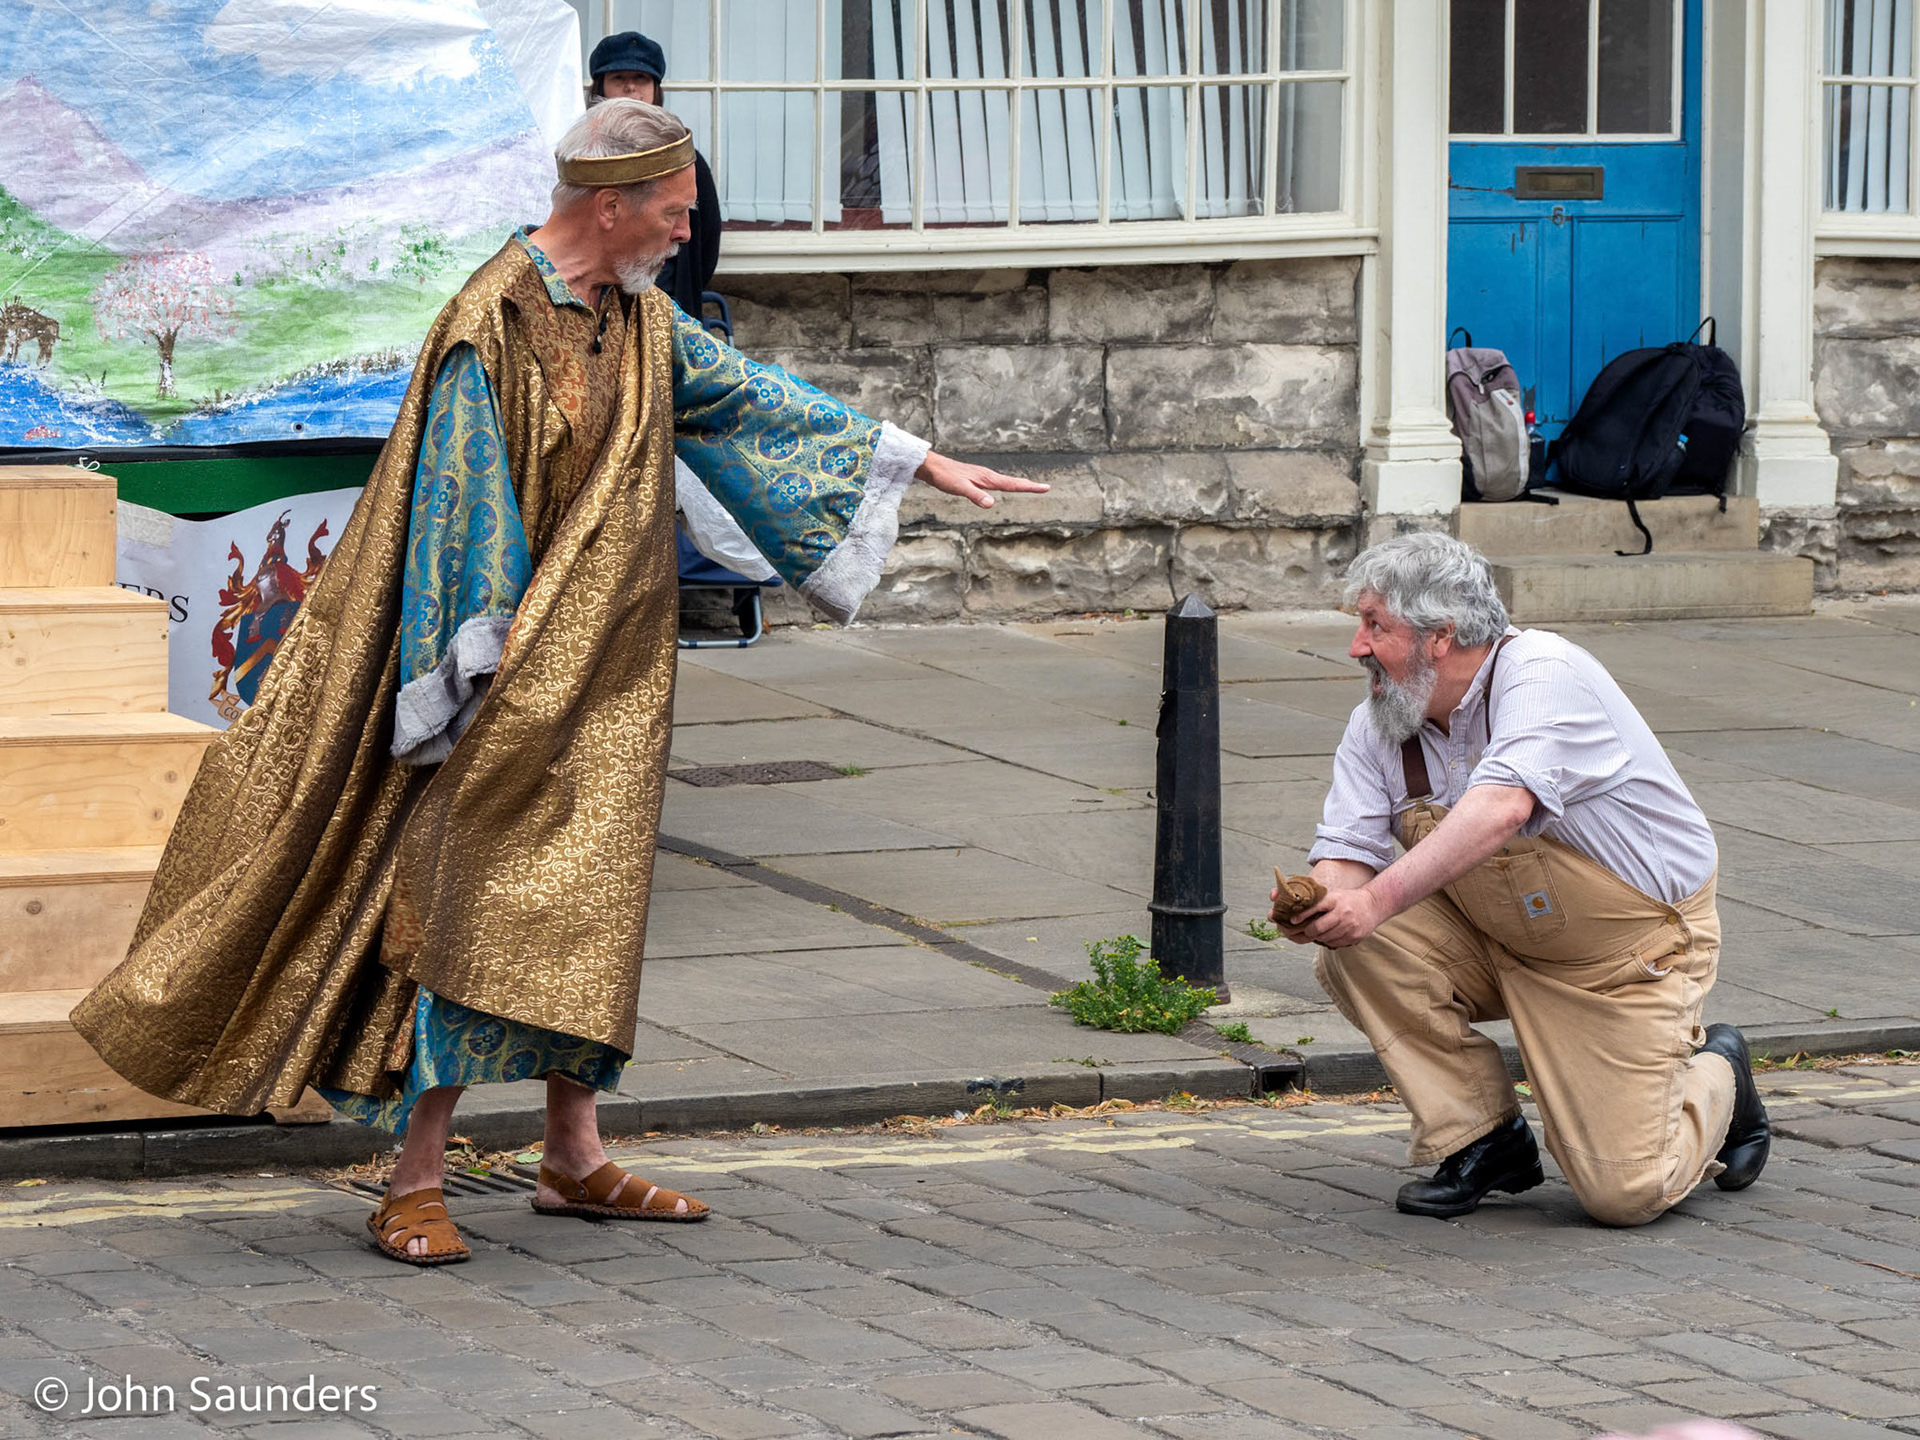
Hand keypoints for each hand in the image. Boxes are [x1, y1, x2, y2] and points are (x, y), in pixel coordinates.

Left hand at [915, 450, 1049, 508]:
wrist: (932, 466)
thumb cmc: (944, 477)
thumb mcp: (960, 488)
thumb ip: (975, 496)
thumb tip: (990, 504)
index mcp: (988, 479)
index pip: (1013, 485)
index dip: (1030, 487)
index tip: (1045, 487)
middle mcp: (987, 476)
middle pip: (1013, 482)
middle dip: (1029, 485)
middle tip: (1045, 487)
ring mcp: (982, 476)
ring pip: (1005, 481)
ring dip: (1019, 484)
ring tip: (1029, 486)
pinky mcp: (976, 477)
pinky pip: (996, 482)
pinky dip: (1006, 484)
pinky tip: (1002, 486)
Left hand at [1274, 884, 1386, 949]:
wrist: (1372, 905)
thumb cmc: (1348, 900)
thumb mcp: (1334, 895)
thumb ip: (1319, 903)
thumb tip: (1297, 912)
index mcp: (1335, 900)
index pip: (1315, 908)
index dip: (1302, 916)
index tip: (1293, 921)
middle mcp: (1343, 913)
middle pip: (1319, 928)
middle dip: (1309, 931)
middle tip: (1307, 930)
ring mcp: (1350, 926)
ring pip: (1326, 938)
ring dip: (1319, 937)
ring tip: (1318, 932)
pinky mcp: (1355, 936)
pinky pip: (1335, 943)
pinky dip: (1329, 940)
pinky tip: (1331, 934)